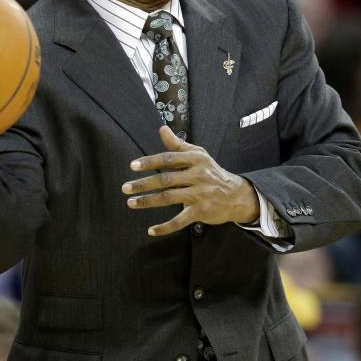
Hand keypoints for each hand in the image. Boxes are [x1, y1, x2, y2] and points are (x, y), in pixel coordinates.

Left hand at [123, 126, 259, 236]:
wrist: (235, 195)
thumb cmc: (211, 172)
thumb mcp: (198, 155)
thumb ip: (178, 144)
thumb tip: (162, 129)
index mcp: (196, 159)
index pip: (169, 159)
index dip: (150, 162)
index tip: (133, 166)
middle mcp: (198, 176)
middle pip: (166, 179)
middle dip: (143, 184)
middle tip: (125, 188)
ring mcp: (200, 194)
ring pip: (169, 198)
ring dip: (148, 201)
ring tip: (131, 203)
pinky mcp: (201, 211)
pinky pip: (179, 220)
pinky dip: (165, 227)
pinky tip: (151, 230)